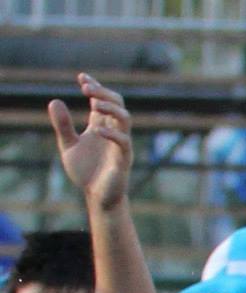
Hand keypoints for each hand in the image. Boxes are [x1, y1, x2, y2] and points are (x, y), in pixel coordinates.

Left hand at [50, 73, 132, 212]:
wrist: (97, 196)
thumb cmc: (86, 171)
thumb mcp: (68, 144)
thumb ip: (63, 125)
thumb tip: (54, 101)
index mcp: (101, 125)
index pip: (103, 100)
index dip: (95, 86)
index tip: (81, 77)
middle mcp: (113, 131)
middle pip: (117, 103)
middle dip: (103, 92)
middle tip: (85, 88)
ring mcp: (120, 144)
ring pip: (125, 118)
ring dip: (111, 108)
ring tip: (93, 103)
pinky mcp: (123, 159)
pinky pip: (124, 142)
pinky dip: (112, 133)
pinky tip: (96, 129)